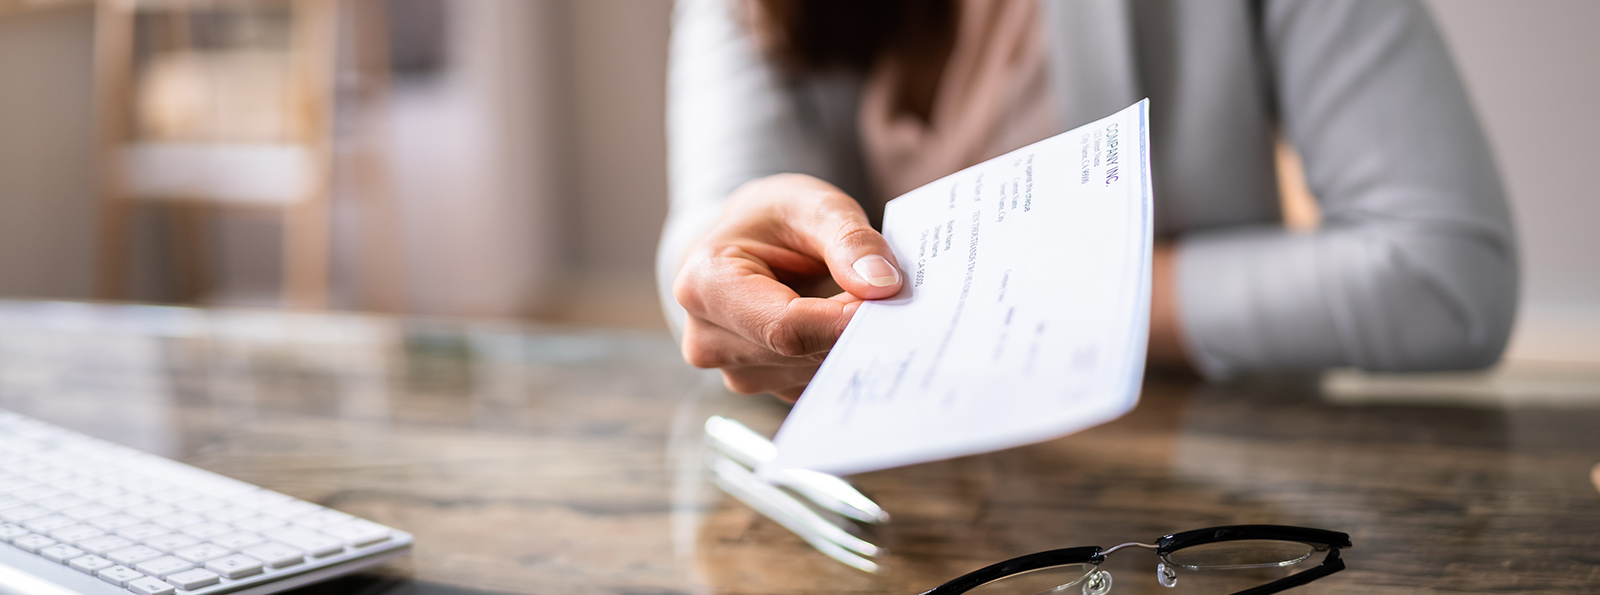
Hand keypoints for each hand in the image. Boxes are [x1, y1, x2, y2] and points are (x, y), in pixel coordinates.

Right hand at [673, 174, 903, 400]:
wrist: (749, 240)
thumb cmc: (775, 218)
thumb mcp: (815, 206)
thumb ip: (850, 241)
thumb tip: (883, 285)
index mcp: (704, 284)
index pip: (786, 327)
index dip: (844, 320)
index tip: (891, 300)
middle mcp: (707, 338)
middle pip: (800, 354)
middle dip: (851, 328)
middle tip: (888, 295)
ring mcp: (733, 370)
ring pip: (813, 373)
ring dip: (847, 342)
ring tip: (857, 301)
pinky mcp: (761, 385)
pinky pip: (815, 382)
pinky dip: (839, 354)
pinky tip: (845, 324)